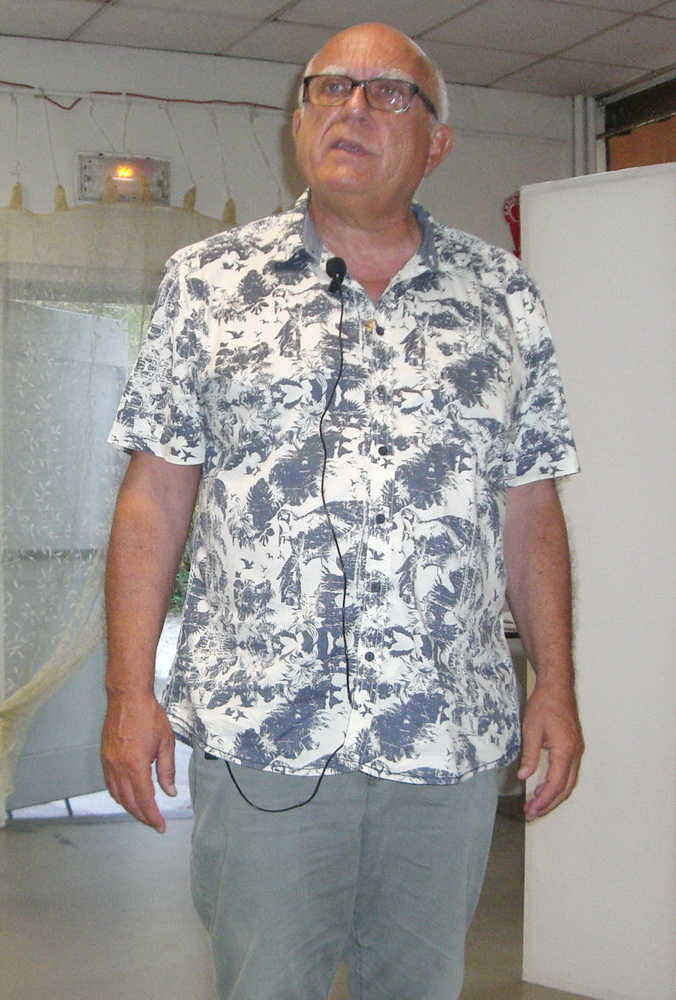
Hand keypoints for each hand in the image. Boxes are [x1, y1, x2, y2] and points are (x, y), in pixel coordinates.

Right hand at [101, 690, 175, 832]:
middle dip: (142, 816)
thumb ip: (167, 770)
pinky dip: (118, 794)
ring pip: (117, 795)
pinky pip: (109, 783)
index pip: (145, 800)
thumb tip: (169, 791)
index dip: (153, 816)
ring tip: (142, 812)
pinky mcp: (104, 757)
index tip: (160, 826)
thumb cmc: (148, 715)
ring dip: (130, 807)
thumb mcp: (166, 742)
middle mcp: (119, 767)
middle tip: (153, 822)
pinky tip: (127, 795)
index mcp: (136, 766)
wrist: (127, 697)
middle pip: (129, 802)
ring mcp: (109, 763)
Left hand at [517, 682, 583, 820]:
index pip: (556, 784)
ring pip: (568, 782)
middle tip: (532, 813)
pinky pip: (568, 773)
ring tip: (536, 804)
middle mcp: (575, 754)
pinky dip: (557, 784)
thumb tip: (524, 776)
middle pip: (565, 788)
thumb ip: (530, 755)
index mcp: (565, 750)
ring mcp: (577, 751)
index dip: (544, 800)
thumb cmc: (545, 704)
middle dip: (549, 804)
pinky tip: (544, 787)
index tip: (531, 809)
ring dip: (553, 796)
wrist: (557, 687)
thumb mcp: (531, 729)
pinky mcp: (574, 748)